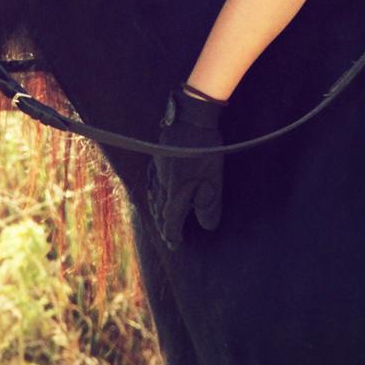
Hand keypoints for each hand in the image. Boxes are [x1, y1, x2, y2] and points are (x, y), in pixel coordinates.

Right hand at [147, 85, 224, 250]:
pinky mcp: (158, 157)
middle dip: (164, 225)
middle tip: (167, 237)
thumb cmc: (205, 151)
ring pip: (154, 196)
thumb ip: (208, 205)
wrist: (191, 118)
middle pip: (160, 210)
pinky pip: (152, 181)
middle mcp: (163, 184)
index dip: (173, 234)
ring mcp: (158, 169)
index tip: (176, 246)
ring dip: (156, 210)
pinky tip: (154, 190)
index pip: (171, 220)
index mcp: (175, 192)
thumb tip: (206, 227)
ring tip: (158, 218)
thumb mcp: (212, 180)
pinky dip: (152, 192)